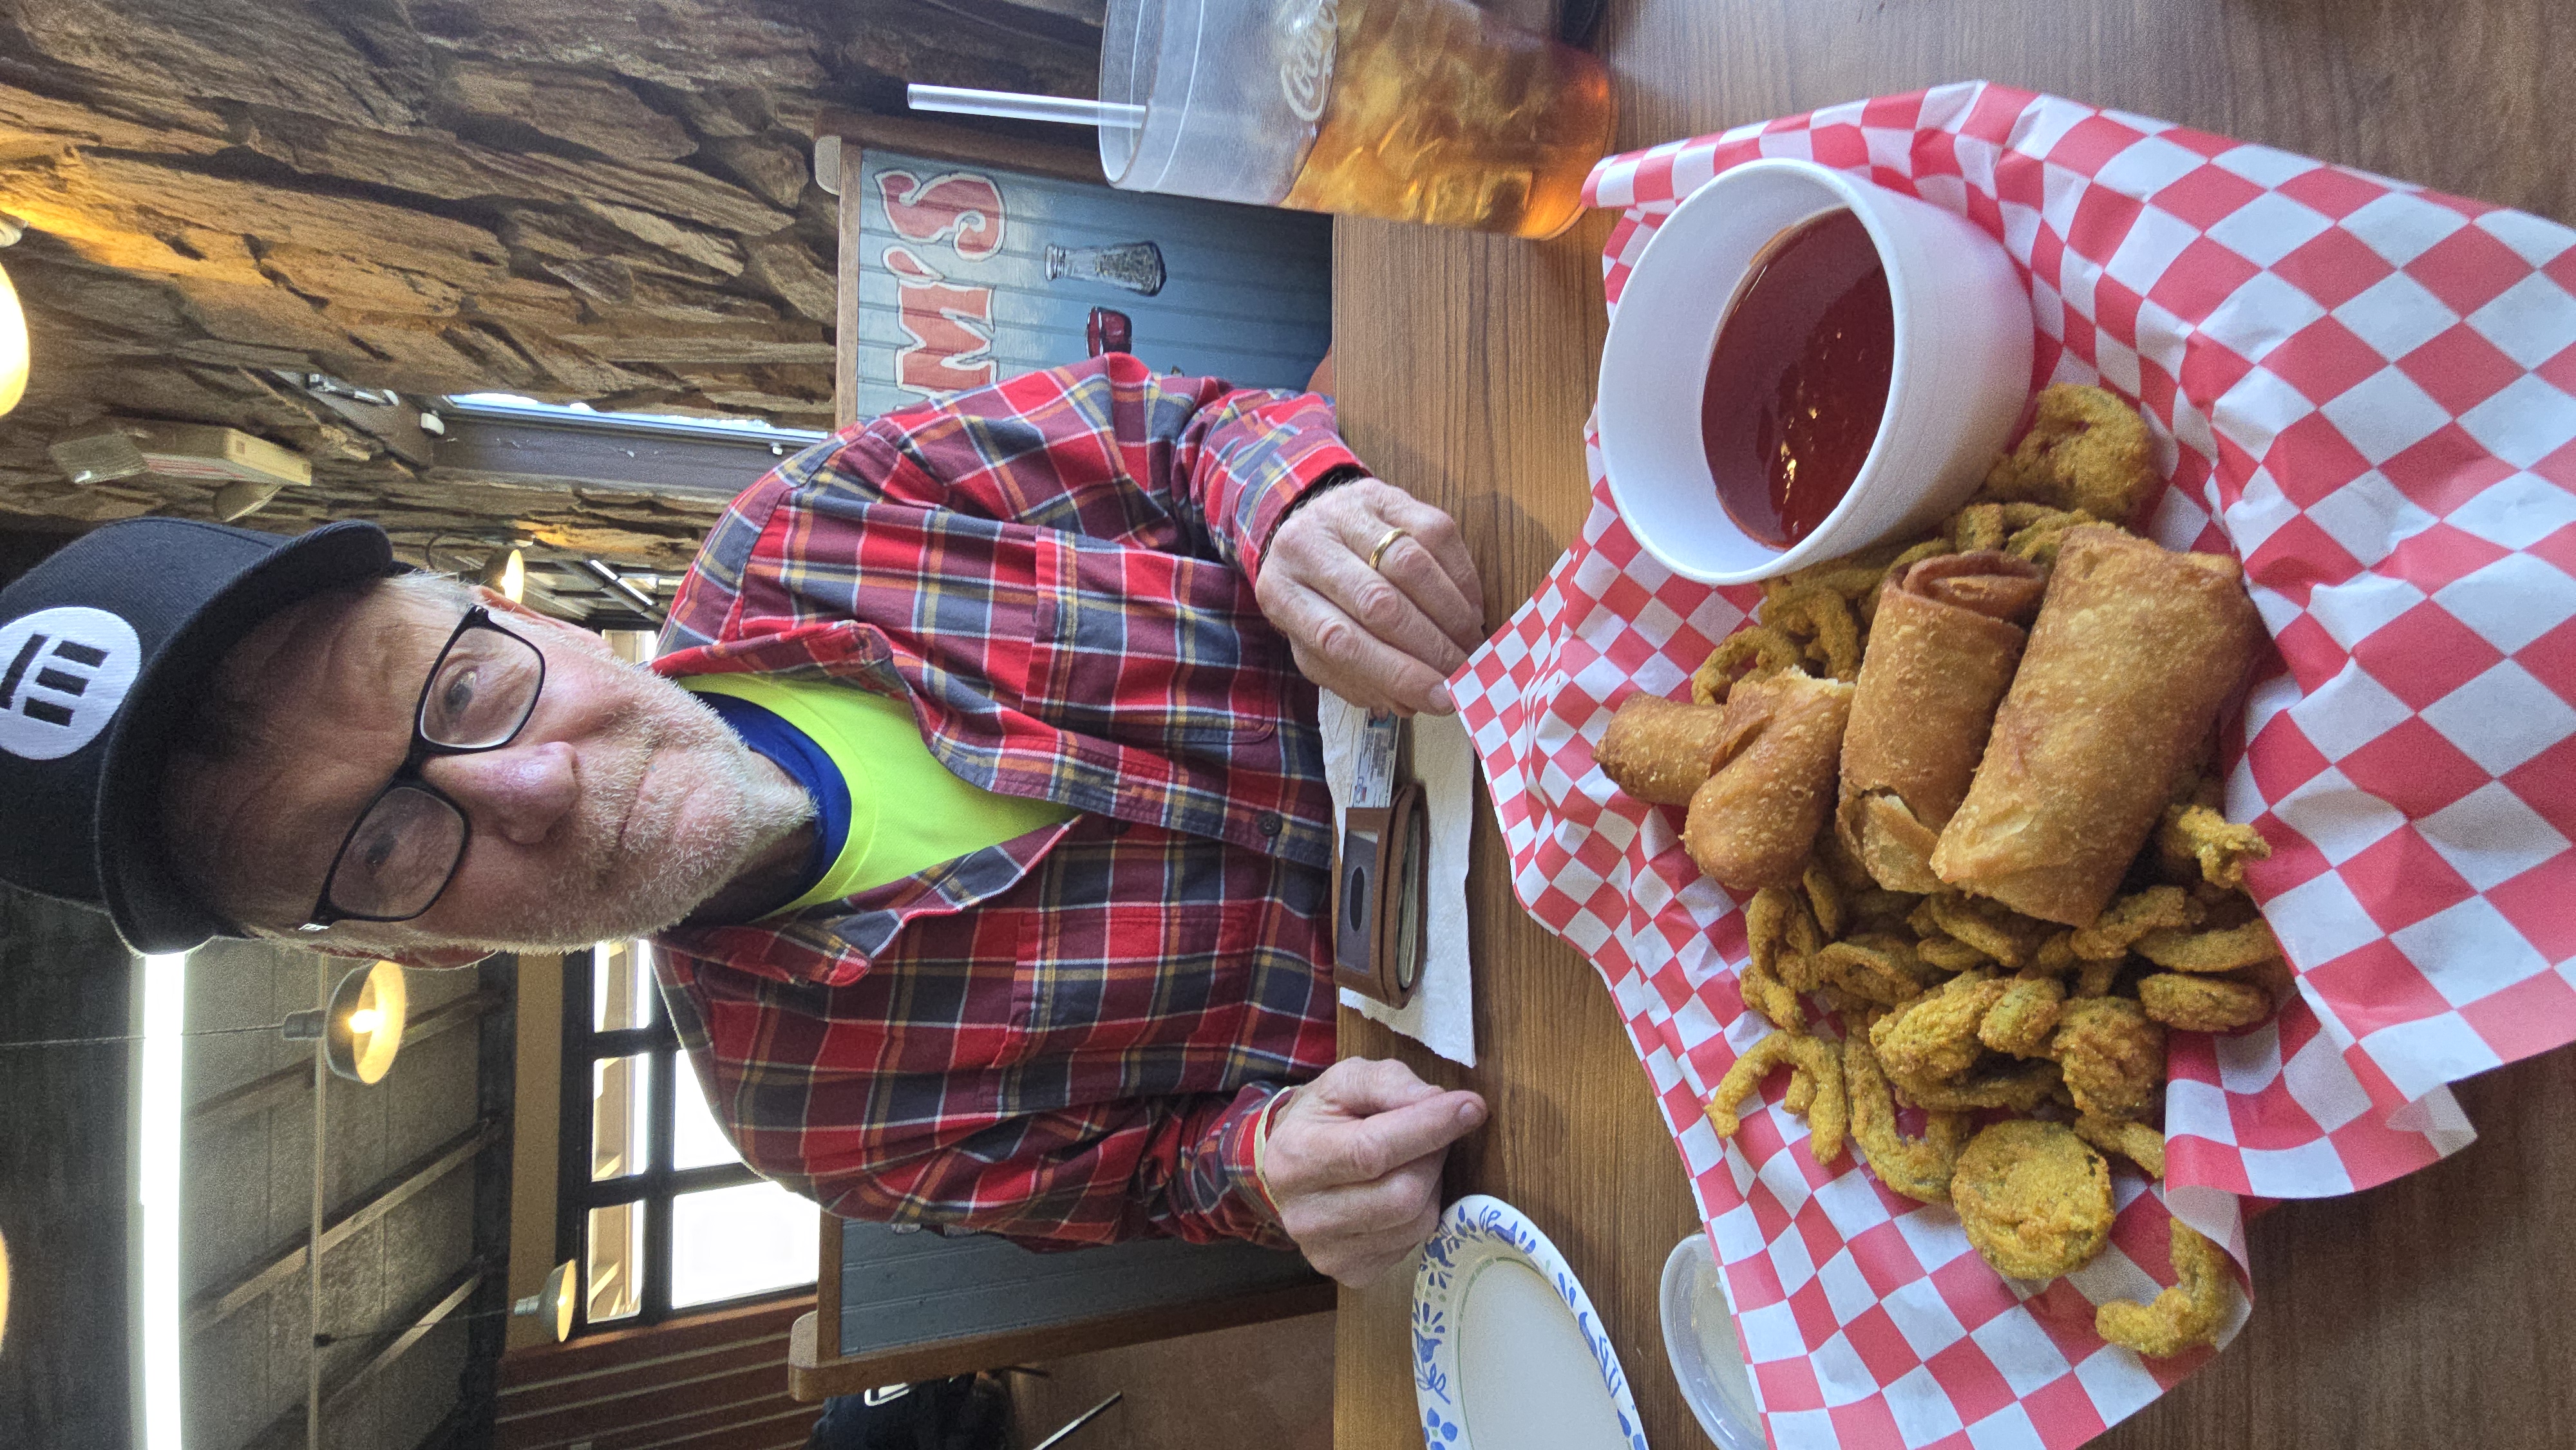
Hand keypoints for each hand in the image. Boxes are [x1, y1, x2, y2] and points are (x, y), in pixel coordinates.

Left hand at [1257, 477, 1485, 715]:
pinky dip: (1461, 580)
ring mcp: (1347, 513)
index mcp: (1281, 593)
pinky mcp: (1387, 493)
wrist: (1309, 524)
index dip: (1396, 672)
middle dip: (1430, 647)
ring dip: (1451, 615)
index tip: (1439, 699)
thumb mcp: (1315, 644)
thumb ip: (1355, 679)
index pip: (1340, 640)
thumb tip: (1410, 703)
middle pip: (1378, 603)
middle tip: (1462, 674)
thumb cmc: (1316, 597)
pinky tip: (1469, 611)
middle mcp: (1306, 546)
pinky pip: (1436, 534)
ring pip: (1411, 565)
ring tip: (1470, 646)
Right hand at [1263, 1058, 1487, 1285]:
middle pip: (1403, 1195)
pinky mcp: (1351, 1272)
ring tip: (1412, 1162)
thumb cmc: (1322, 1118)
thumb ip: (1389, 1083)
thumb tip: (1439, 1101)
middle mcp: (1305, 1214)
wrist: (1285, 1168)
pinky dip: (1420, 1213)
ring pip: (1416, 1221)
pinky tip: (1399, 1192)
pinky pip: (1413, 1244)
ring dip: (1432, 1185)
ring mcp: (1327, 1251)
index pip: (1372, 1150)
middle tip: (1434, 1134)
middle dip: (1434, 1157)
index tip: (1471, 1108)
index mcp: (1296, 1156)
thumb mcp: (1346, 1081)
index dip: (1428, 1128)